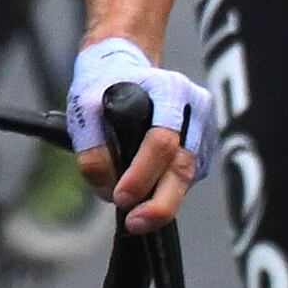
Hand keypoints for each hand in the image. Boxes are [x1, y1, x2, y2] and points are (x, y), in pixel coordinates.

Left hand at [64, 34, 211, 230]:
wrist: (122, 65)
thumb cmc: (103, 83)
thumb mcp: (84, 106)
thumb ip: (90, 147)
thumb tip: (107, 189)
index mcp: (170, 90)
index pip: (161, 141)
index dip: (141, 173)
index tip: (120, 197)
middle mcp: (195, 109)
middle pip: (184, 165)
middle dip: (160, 202)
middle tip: (135, 223)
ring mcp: (204, 128)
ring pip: (188, 176)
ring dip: (163, 201)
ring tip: (137, 218)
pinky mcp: (204, 146)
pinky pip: (189, 177)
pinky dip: (168, 191)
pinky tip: (149, 197)